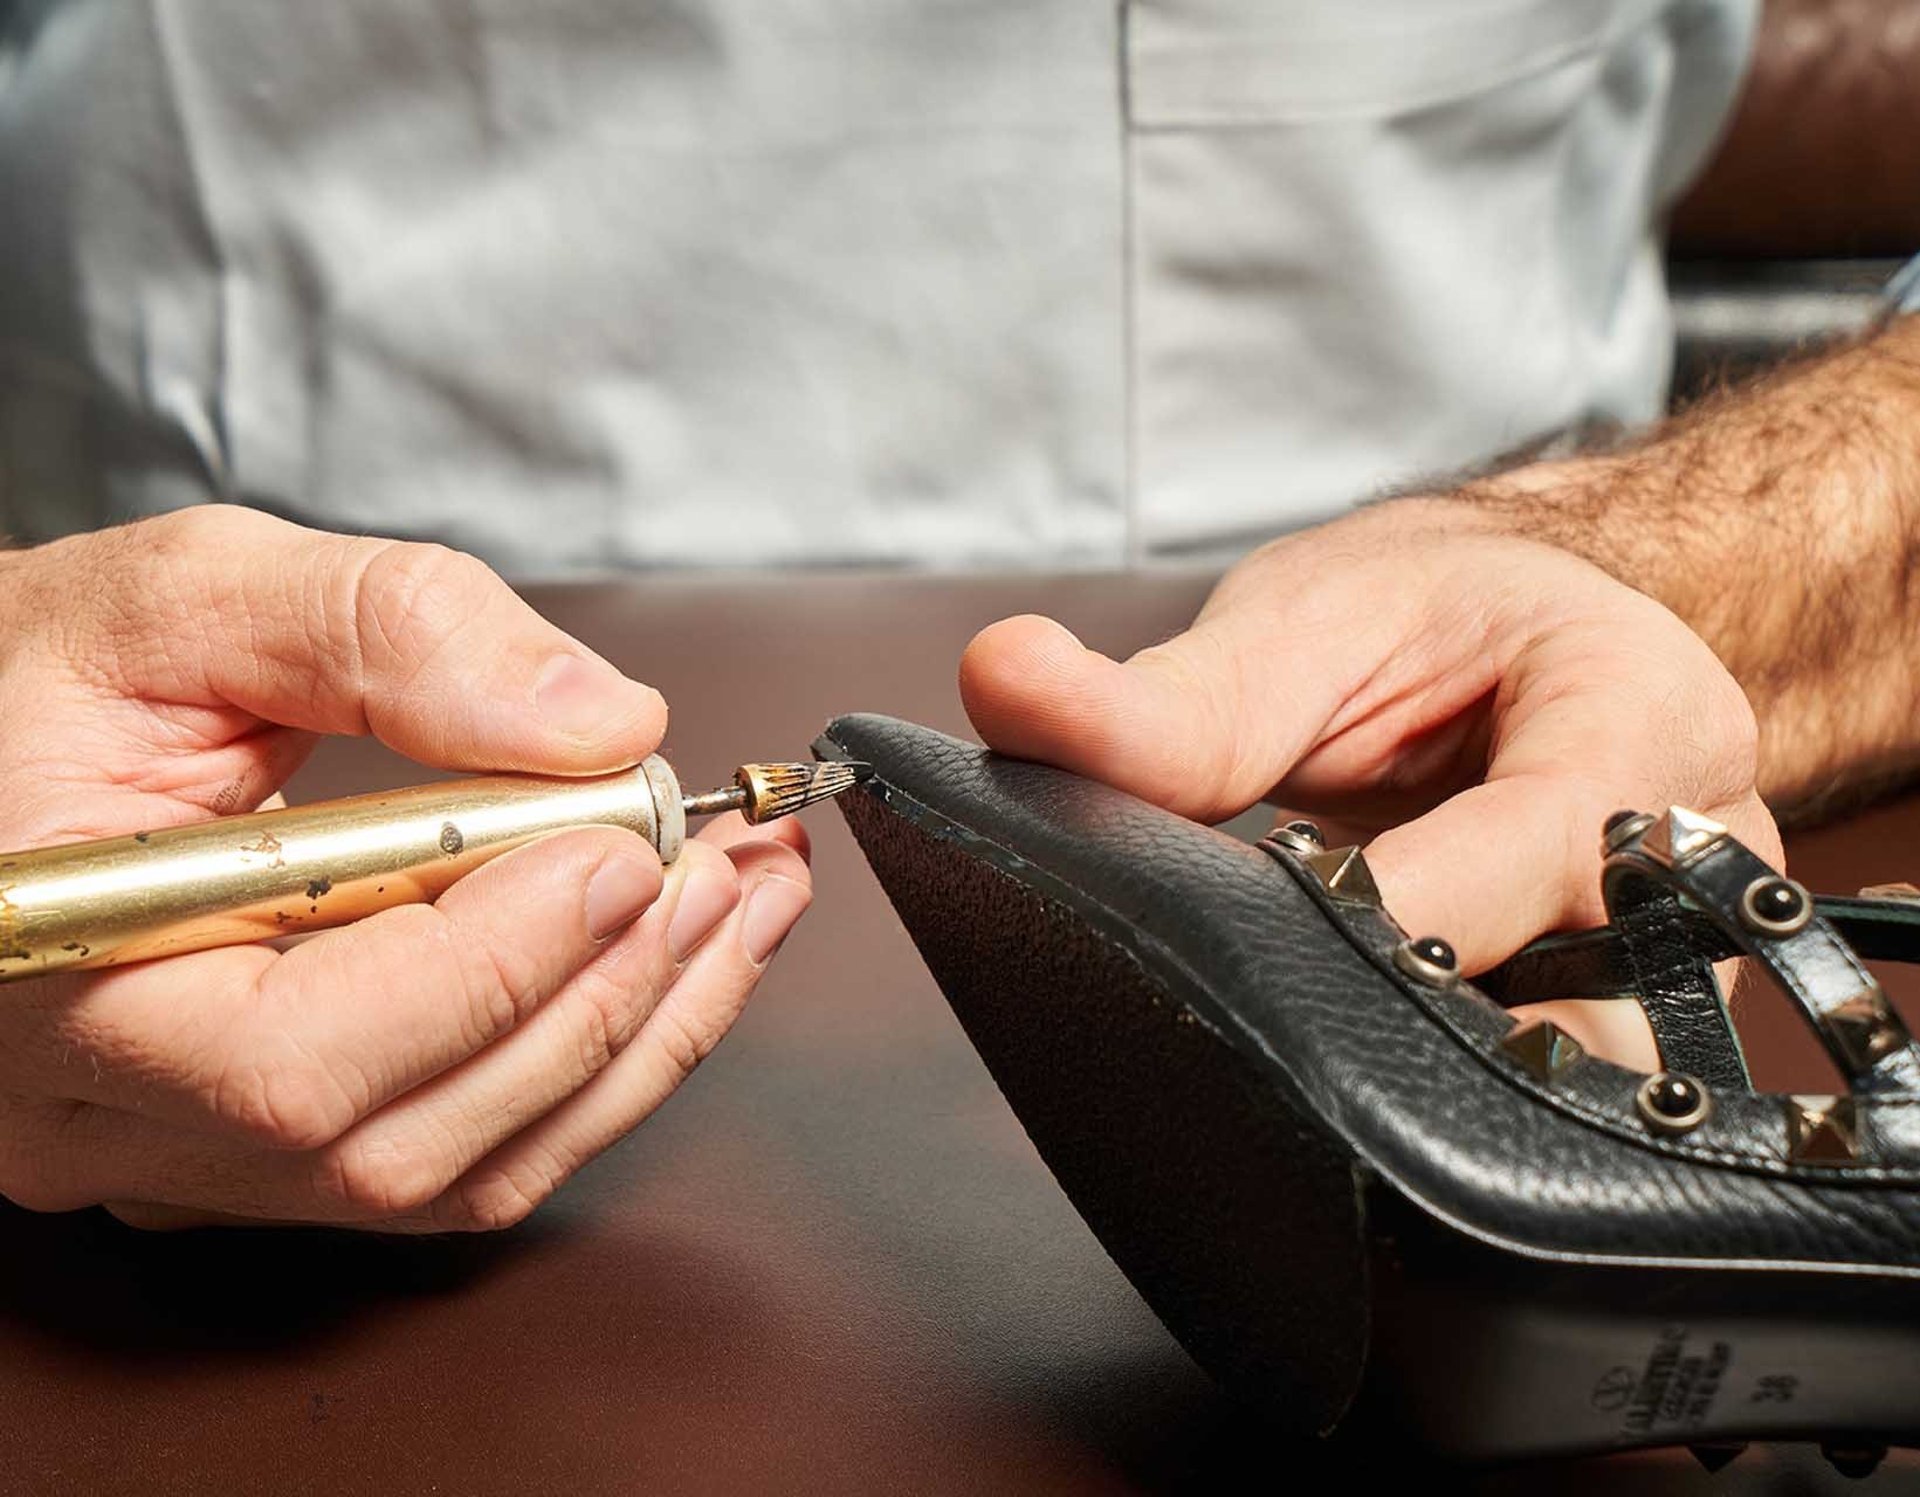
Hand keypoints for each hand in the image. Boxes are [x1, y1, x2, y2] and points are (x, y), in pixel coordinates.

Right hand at [0, 508, 810, 1229]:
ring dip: (631, 1040)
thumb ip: (386, 629)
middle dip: (601, 1000)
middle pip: (398, 1139)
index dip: (491, 967)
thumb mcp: (188, 596)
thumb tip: (594, 721)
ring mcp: (188, 1151)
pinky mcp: (262, 1146)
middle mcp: (112, 1111)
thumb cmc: (38, 677)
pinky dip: (591, 1063)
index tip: (628, 851)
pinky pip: (457, 1149)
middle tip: (728, 874)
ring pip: (452, 1170)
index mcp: (52, 974)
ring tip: (738, 910)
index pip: (294, 1056)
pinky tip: (674, 963)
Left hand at [961, 500, 1778, 1067]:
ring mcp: (1674, 963)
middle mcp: (1693, 859)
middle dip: (1398, 1024)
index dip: (1394, 910)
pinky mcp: (1616, 1024)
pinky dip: (1422, 1079)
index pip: (1539, 851)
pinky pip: (1527, 1089)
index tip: (1269, 925)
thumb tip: (1005, 683)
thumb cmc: (1436, 614)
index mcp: (1643, 720)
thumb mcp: (1302, 625)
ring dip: (1413, 1071)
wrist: (1532, 637)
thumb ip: (1167, 696)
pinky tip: (1337, 1062)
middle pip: (1561, 997)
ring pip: (1553, 1078)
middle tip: (1258, 1015)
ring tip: (1292, 1040)